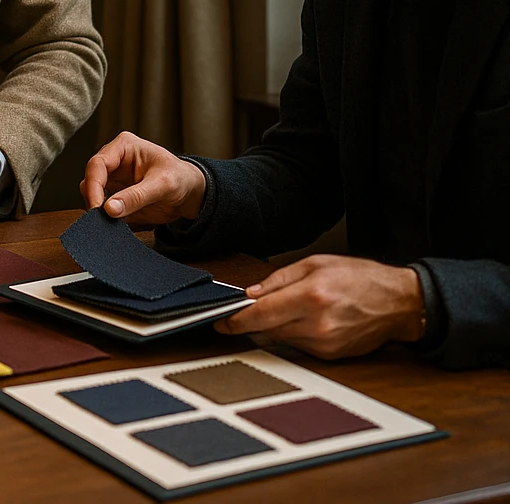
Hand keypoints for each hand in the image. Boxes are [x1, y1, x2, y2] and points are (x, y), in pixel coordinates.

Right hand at [79, 131, 206, 224]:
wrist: (190, 193)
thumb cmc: (180, 178)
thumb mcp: (162, 186)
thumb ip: (136, 196)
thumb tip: (109, 209)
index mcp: (123, 146)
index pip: (98, 164)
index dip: (93, 186)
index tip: (97, 207)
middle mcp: (114, 160)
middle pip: (90, 179)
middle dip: (94, 199)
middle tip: (100, 219)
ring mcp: (113, 178)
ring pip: (92, 194)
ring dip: (99, 210)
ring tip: (111, 223)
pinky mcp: (115, 195)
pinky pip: (103, 207)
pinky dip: (106, 217)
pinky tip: (115, 224)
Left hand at [214, 255, 424, 358]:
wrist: (400, 303)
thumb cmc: (361, 278)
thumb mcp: (316, 264)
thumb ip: (279, 279)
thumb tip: (251, 294)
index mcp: (311, 296)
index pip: (261, 314)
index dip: (235, 320)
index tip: (220, 322)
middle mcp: (317, 324)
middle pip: (265, 330)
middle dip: (248, 323)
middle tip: (239, 314)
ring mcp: (324, 344)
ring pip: (279, 340)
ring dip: (270, 328)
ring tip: (281, 311)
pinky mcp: (330, 356)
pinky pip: (297, 346)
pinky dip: (290, 335)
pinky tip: (301, 321)